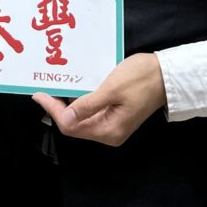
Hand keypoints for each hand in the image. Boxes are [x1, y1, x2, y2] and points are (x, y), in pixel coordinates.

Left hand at [32, 52, 166, 146]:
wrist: (167, 74)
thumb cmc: (141, 78)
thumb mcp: (112, 89)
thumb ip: (88, 104)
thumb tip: (68, 116)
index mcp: (109, 130)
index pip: (72, 126)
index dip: (53, 111)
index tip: (39, 94)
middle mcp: (109, 132)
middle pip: (75, 125)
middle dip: (58, 108)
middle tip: (44, 89)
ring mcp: (113, 123)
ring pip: (82, 117)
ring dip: (68, 103)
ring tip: (55, 86)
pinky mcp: (115, 113)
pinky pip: (92, 110)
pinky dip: (80, 101)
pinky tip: (73, 87)